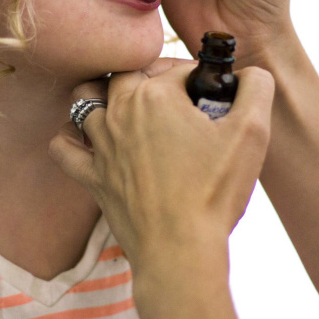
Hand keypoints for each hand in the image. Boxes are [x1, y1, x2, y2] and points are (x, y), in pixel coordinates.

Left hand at [49, 59, 274, 279]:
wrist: (180, 250)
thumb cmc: (215, 191)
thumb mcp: (252, 132)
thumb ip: (255, 88)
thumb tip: (249, 74)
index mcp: (155, 95)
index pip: (177, 68)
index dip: (199, 78)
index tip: (214, 99)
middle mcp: (121, 113)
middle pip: (128, 73)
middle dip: (154, 76)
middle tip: (181, 98)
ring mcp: (102, 145)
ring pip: (86, 98)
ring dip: (106, 94)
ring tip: (132, 106)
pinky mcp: (93, 177)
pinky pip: (63, 148)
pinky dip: (70, 137)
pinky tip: (89, 138)